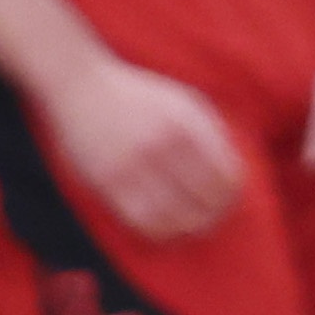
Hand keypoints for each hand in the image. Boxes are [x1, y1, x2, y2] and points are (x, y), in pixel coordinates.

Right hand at [42, 53, 248, 243]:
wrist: (82, 84)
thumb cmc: (139, 96)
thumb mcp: (183, 101)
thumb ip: (210, 135)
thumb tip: (233, 178)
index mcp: (186, 123)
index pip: (225, 177)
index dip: (231, 196)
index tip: (227, 200)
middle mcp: (162, 144)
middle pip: (204, 202)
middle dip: (214, 216)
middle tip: (212, 219)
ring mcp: (133, 165)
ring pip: (175, 219)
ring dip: (188, 228)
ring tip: (191, 227)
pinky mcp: (108, 183)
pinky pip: (143, 223)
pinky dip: (160, 231)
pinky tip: (164, 225)